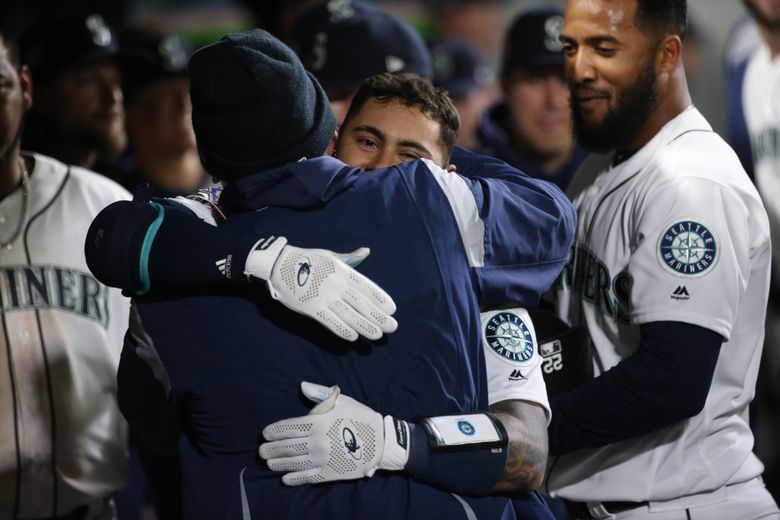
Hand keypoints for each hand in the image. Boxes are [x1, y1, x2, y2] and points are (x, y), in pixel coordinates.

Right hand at [244, 238, 396, 340]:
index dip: (380, 298)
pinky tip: (353, 337)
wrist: (279, 265)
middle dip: (378, 316)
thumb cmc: (308, 260)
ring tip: (378, 335)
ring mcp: (323, 297)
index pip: (366, 286)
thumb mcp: (330, 256)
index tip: (392, 309)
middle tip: (392, 327)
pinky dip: (342, 330)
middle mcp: (336, 284)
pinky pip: (329, 321)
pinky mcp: (311, 308)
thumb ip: (350, 259)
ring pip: (349, 315)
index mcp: (342, 271)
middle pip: (361, 303)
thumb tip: (366, 252)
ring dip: (365, 326)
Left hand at [259, 382, 408, 485]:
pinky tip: (285, 478)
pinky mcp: (329, 473)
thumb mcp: (342, 401)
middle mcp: (316, 442)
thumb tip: (302, 386)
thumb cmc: (361, 418)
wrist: (382, 441)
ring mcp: (322, 459)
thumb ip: (320, 394)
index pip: (288, 427)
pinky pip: (306, 477)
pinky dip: (293, 479)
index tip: (265, 433)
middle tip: (262, 451)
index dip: (273, 431)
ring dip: (277, 464)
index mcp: (318, 423)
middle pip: (286, 447)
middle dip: (270, 449)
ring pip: (292, 463)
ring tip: (269, 463)